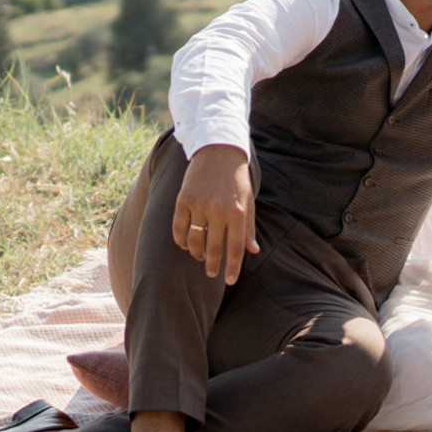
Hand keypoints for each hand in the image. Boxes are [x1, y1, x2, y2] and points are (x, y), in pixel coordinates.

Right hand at [172, 144, 257, 284]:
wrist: (218, 150)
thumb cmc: (236, 179)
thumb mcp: (248, 201)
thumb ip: (248, 227)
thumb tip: (254, 251)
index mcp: (237, 212)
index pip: (235, 248)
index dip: (232, 267)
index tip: (230, 281)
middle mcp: (218, 210)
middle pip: (213, 247)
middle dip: (212, 265)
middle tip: (211, 273)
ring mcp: (199, 205)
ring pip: (194, 240)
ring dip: (196, 253)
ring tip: (199, 257)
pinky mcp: (183, 199)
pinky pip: (178, 227)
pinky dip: (180, 239)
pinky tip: (184, 245)